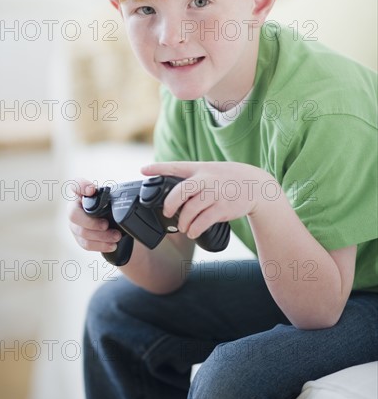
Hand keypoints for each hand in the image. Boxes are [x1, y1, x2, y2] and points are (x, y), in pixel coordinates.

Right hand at [67, 178, 121, 252]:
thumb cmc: (110, 207)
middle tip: (106, 225)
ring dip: (100, 236)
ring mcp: (75, 224)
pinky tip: (111, 245)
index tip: (92, 190)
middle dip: (91, 222)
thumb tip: (127, 198)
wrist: (111, 222)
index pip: (75, 185)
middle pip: (73, 214)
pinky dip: (100, 245)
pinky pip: (85, 244)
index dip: (81, 186)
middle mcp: (75, 207)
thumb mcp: (112, 199)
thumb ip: (113, 196)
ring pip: (81, 232)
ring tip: (116, 237)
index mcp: (82, 193)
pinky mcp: (79, 237)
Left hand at [140, 161, 270, 239]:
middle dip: (169, 205)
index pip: (175, 166)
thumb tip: (170, 193)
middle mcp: (206, 179)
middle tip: (167, 212)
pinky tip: (193, 231)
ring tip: (183, 227)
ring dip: (183, 222)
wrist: (255, 185)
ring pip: (190, 210)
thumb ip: (191, 178)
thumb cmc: (227, 179)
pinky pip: (203, 221)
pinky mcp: (223, 207)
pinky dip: (194, 229)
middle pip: (180, 191)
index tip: (143, 170)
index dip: (158, 168)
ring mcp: (215, 193)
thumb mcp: (210, 171)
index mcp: (199, 169)